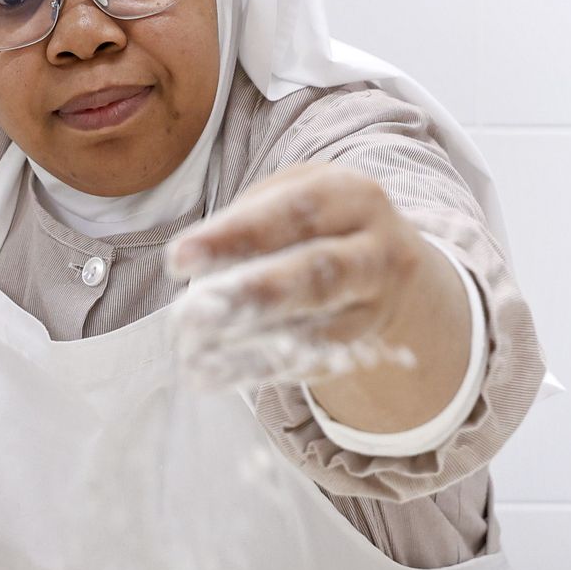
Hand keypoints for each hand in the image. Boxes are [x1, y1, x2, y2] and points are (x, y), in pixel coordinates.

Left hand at [164, 166, 468, 424]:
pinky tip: (219, 372)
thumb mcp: (294, 197)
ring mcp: (376, 303)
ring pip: (318, 326)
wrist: (391, 262)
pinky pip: (313, 361)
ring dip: (252, 340)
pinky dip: (264, 368)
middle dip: (253, 292)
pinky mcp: (365, 345)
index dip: (236, 235)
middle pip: (317, 272)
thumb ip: (249, 220)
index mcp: (352, 197)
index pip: (293, 213)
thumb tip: (194, 261)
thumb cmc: (319, 222)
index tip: (180, 258)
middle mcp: (375, 250)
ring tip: (195, 351)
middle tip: (193, 312)